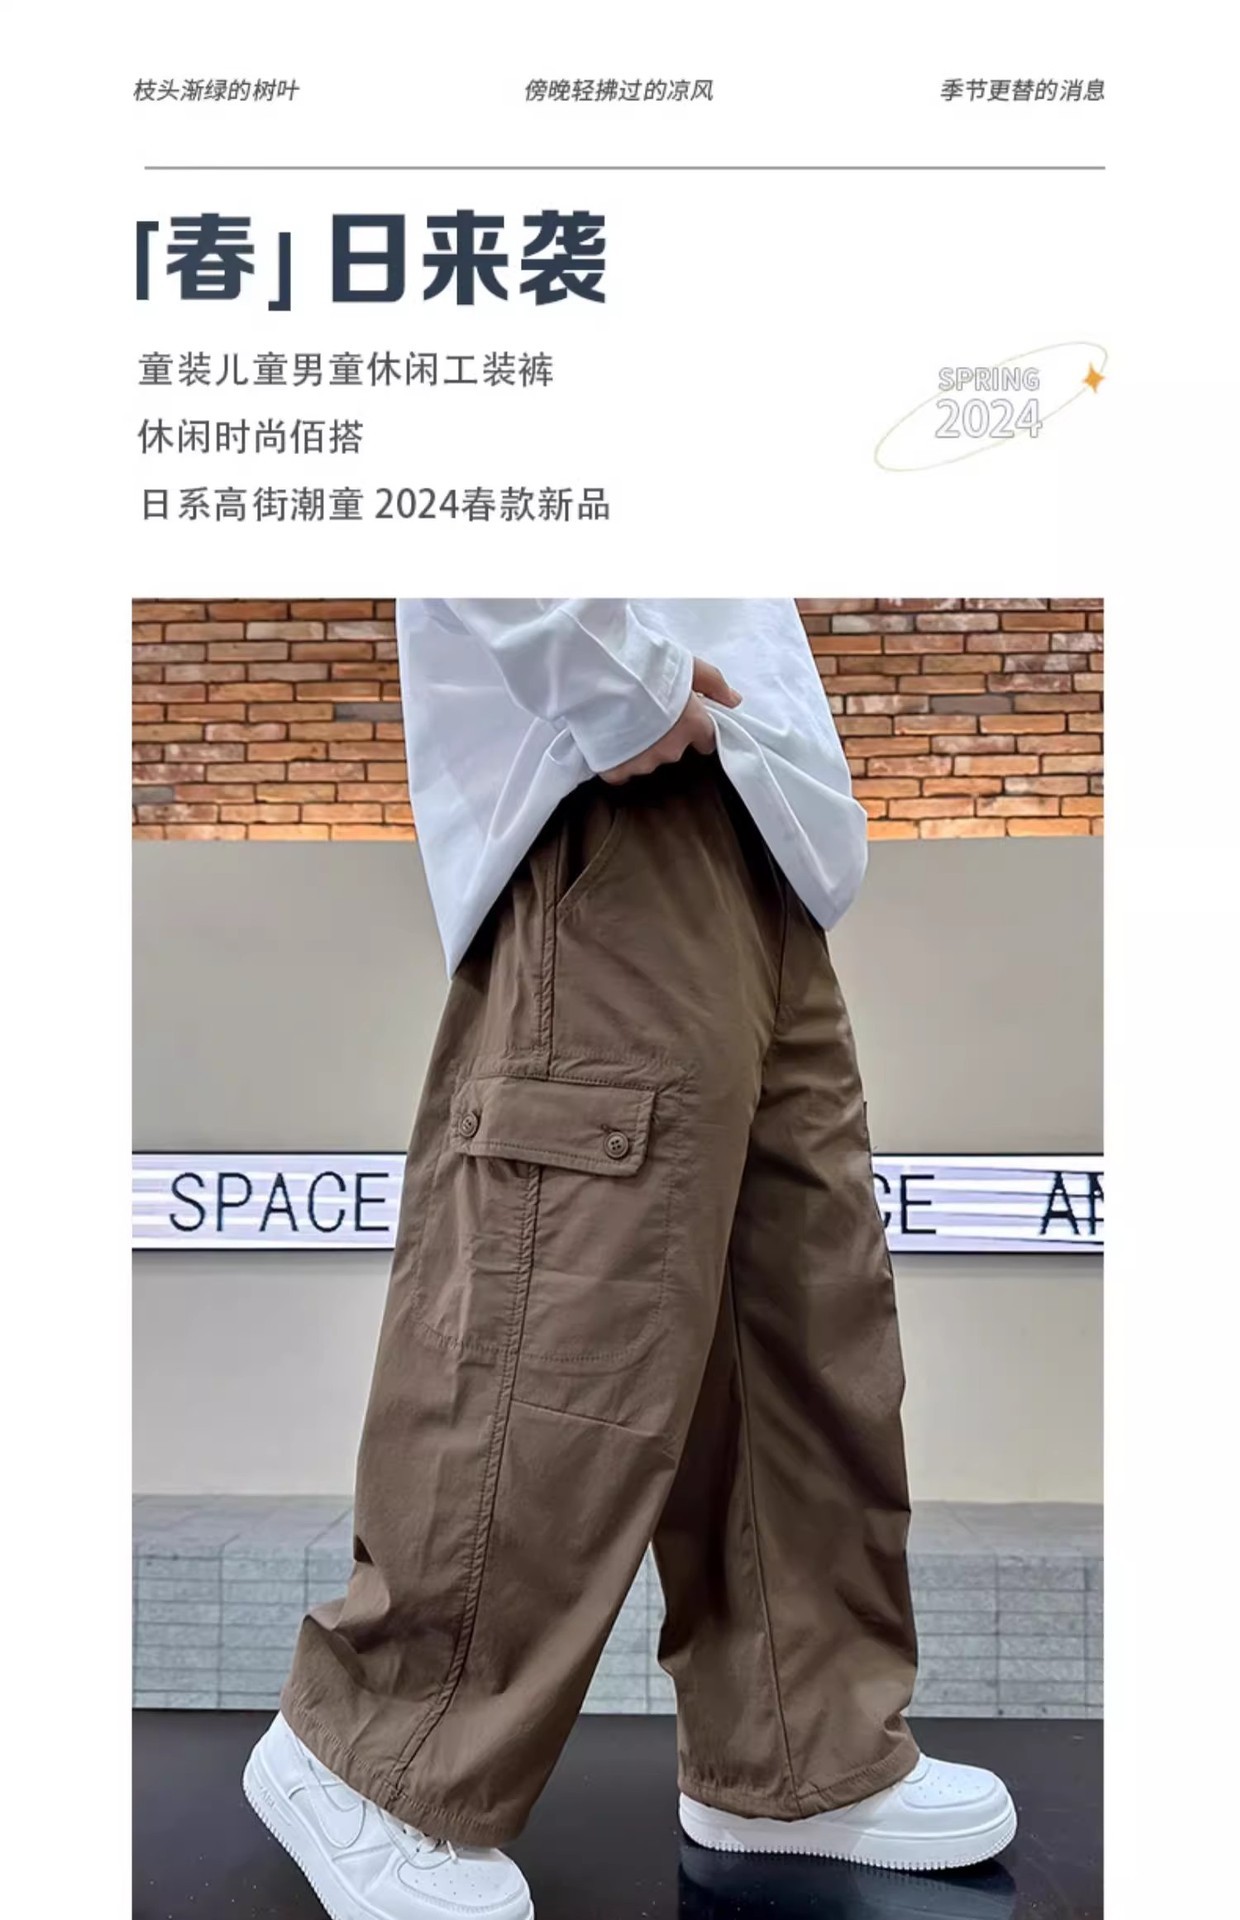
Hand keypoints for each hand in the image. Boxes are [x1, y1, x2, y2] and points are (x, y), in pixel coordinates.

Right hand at [599, 658, 741, 785]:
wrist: (601, 673)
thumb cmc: (645, 665)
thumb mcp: (687, 664)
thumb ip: (714, 684)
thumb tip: (734, 701)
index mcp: (693, 726)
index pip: (706, 740)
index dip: (695, 728)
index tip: (681, 717)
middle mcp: (672, 749)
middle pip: (674, 750)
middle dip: (664, 736)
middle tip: (646, 712)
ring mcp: (643, 762)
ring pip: (647, 760)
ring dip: (640, 747)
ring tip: (623, 721)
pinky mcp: (616, 769)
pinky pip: (620, 772)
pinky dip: (617, 760)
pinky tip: (609, 740)